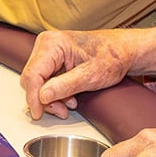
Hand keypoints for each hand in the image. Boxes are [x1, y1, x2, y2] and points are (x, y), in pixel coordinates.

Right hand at [19, 27, 155, 119]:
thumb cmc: (112, 56)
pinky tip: (69, 98)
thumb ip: (65, 85)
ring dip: (51, 98)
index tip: (38, 113)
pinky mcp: (52, 61)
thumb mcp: (92, 75)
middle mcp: (46, 45)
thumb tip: (43, 96)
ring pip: (37, 83)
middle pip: (32, 79)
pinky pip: (45, 82)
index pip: (33, 74)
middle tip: (62, 111)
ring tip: (69, 105)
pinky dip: (55, 94)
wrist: (123, 51)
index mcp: (53, 43)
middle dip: (44, 99)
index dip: (33, 97)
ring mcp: (48, 53)